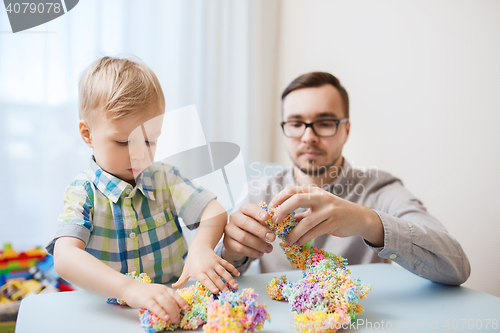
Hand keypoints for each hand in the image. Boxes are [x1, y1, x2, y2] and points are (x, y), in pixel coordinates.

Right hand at [121, 281, 187, 323]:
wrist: (130, 287)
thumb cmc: (143, 292)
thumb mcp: (156, 292)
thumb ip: (163, 298)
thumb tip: (171, 310)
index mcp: (164, 289)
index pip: (176, 295)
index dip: (182, 302)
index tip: (186, 308)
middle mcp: (160, 290)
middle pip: (172, 301)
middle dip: (177, 311)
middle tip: (178, 320)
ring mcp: (153, 295)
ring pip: (166, 303)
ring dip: (172, 313)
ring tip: (174, 320)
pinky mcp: (146, 300)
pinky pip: (156, 307)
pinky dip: (161, 313)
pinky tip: (165, 318)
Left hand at [172, 247, 239, 293]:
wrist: (198, 247)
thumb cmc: (192, 261)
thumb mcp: (186, 270)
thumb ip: (181, 280)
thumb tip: (173, 287)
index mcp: (199, 272)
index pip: (205, 280)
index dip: (211, 285)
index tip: (216, 291)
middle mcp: (207, 268)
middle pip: (216, 278)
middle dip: (222, 286)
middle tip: (228, 293)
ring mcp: (214, 263)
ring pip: (223, 272)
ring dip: (230, 279)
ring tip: (235, 286)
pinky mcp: (219, 259)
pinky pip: (227, 264)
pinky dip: (233, 269)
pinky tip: (238, 274)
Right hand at [223, 203, 275, 258]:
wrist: (238, 239)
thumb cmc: (252, 227)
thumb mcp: (258, 222)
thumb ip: (264, 223)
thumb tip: (272, 229)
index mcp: (243, 209)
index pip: (249, 208)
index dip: (257, 212)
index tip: (266, 217)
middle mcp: (234, 218)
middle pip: (246, 223)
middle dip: (260, 231)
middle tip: (272, 237)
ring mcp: (229, 230)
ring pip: (243, 237)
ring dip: (258, 244)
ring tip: (269, 248)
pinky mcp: (227, 242)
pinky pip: (240, 248)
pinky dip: (252, 252)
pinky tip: (260, 253)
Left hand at [268, 186, 383, 246]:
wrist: (359, 218)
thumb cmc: (334, 212)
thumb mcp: (317, 208)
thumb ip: (300, 213)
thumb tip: (280, 221)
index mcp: (314, 191)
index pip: (292, 190)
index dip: (278, 198)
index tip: (270, 209)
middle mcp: (321, 197)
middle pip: (297, 199)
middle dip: (282, 210)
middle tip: (273, 222)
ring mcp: (328, 209)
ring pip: (306, 221)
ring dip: (293, 232)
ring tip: (286, 240)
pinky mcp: (333, 222)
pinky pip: (314, 232)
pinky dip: (304, 238)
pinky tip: (298, 243)